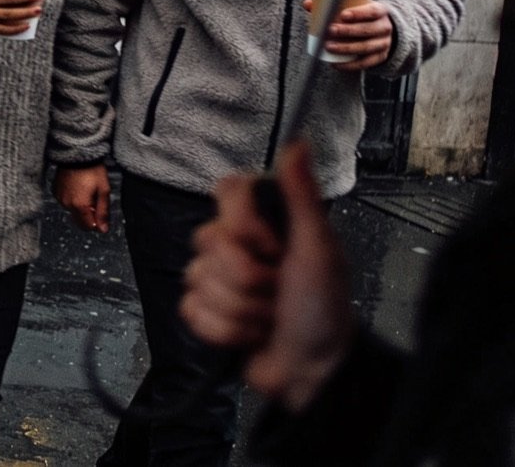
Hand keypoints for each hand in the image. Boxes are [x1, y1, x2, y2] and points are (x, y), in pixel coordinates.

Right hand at [54, 164, 110, 231]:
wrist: (77, 153)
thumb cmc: (93, 170)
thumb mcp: (103, 191)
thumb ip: (103, 212)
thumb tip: (102, 230)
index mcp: (79, 206)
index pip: (88, 227)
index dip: (96, 221)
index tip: (99, 208)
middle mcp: (67, 204)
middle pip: (79, 221)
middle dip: (88, 215)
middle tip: (94, 198)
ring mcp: (59, 198)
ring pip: (73, 211)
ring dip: (80, 206)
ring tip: (85, 189)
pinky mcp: (55, 191)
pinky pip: (66, 202)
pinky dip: (72, 199)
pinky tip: (77, 186)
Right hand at [180, 141, 354, 412]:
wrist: (314, 372)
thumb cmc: (324, 310)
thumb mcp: (319, 250)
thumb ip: (302, 195)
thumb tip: (299, 142)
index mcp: (265, 221)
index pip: (226, 191)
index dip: (243, 224)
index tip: (274, 248)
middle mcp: (237, 243)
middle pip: (208, 243)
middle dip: (250, 279)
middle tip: (279, 291)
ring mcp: (218, 277)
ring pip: (198, 281)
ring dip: (242, 310)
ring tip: (270, 318)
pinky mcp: (205, 310)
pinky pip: (190, 311)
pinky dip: (225, 331)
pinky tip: (249, 334)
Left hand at [303, 0, 392, 70]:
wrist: (380, 30)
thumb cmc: (361, 16)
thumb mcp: (354, 7)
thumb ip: (331, 4)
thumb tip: (307, 4)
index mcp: (381, 11)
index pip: (373, 11)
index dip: (360, 13)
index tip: (343, 15)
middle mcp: (385, 27)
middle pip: (369, 29)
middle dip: (348, 31)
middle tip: (330, 30)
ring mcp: (384, 43)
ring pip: (366, 47)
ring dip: (347, 48)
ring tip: (329, 46)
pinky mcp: (380, 57)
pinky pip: (366, 63)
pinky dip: (350, 65)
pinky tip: (336, 64)